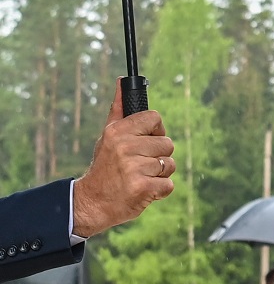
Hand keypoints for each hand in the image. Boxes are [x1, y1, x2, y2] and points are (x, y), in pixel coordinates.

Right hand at [72, 79, 174, 237]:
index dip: (156, 130)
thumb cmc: (105, 166)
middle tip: (140, 164)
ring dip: (160, 174)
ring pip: (169, 164)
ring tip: (140, 177)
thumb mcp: (108, 136)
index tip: (148, 139)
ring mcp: (134, 168)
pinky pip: (169, 185)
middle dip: (158, 155)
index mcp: (118, 131)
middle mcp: (125, 147)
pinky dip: (160, 190)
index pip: (155, 118)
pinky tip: (143, 190)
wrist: (93, 202)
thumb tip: (122, 81)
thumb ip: (119, 110)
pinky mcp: (143, 188)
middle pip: (167, 143)